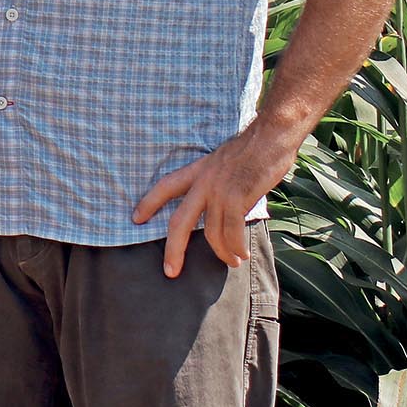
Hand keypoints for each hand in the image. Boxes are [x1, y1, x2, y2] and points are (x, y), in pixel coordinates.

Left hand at [132, 126, 298, 277]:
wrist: (271, 136)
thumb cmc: (253, 150)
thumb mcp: (222, 161)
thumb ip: (215, 182)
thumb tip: (217, 206)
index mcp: (197, 170)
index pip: (165, 186)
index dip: (149, 203)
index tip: (135, 219)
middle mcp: (203, 181)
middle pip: (179, 221)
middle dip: (173, 249)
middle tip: (170, 271)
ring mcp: (219, 190)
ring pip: (210, 232)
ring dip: (221, 252)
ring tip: (232, 261)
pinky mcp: (237, 197)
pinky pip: (232, 232)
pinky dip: (235, 247)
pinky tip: (241, 255)